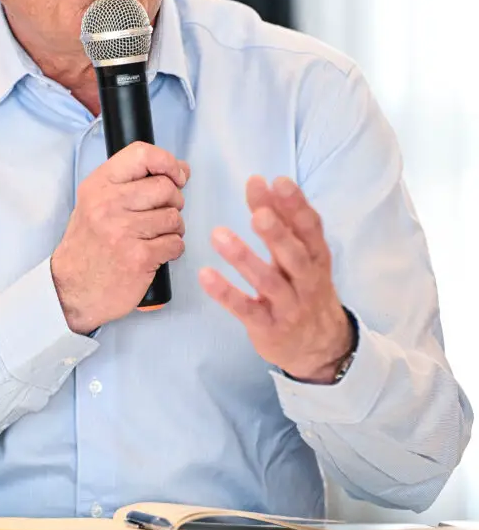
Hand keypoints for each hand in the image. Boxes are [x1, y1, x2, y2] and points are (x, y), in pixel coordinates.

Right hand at [52, 142, 189, 334]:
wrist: (71, 289)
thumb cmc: (88, 245)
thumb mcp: (96, 203)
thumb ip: (132, 183)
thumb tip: (180, 169)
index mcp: (99, 185)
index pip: (142, 154)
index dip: (167, 162)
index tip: (176, 176)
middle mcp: (109, 204)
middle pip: (165, 187)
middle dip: (174, 201)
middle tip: (163, 213)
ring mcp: (123, 231)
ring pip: (173, 217)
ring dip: (173, 228)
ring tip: (156, 236)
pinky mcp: (139, 257)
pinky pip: (175, 243)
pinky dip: (172, 249)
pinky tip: (156, 253)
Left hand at [198, 176, 352, 382]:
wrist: (322, 348)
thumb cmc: (305, 289)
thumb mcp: (303, 256)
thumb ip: (283, 221)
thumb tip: (261, 182)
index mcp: (317, 258)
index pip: (310, 228)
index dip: (296, 205)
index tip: (278, 181)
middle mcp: (307, 281)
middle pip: (295, 255)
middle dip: (277, 233)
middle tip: (258, 213)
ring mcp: (289, 306)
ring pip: (268, 282)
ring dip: (244, 258)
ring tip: (219, 235)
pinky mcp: (268, 327)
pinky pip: (246, 309)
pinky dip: (226, 293)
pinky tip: (206, 275)